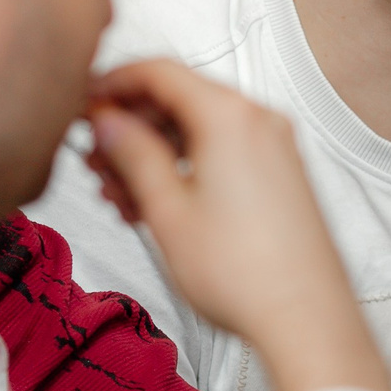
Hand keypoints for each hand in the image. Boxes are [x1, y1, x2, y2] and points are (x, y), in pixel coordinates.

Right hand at [87, 58, 390, 390]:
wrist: (307, 319)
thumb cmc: (244, 273)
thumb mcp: (166, 209)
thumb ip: (132, 154)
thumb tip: (108, 122)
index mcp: (230, 115)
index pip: (159, 71)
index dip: (112, 82)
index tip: (83, 105)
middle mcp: (260, 121)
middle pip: (179, 100)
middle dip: (131, 128)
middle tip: (94, 161)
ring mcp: (275, 148)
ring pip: (198, 131)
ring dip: (153, 155)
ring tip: (118, 196)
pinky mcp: (281, 176)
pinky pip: (223, 154)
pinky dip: (185, 169)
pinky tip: (154, 206)